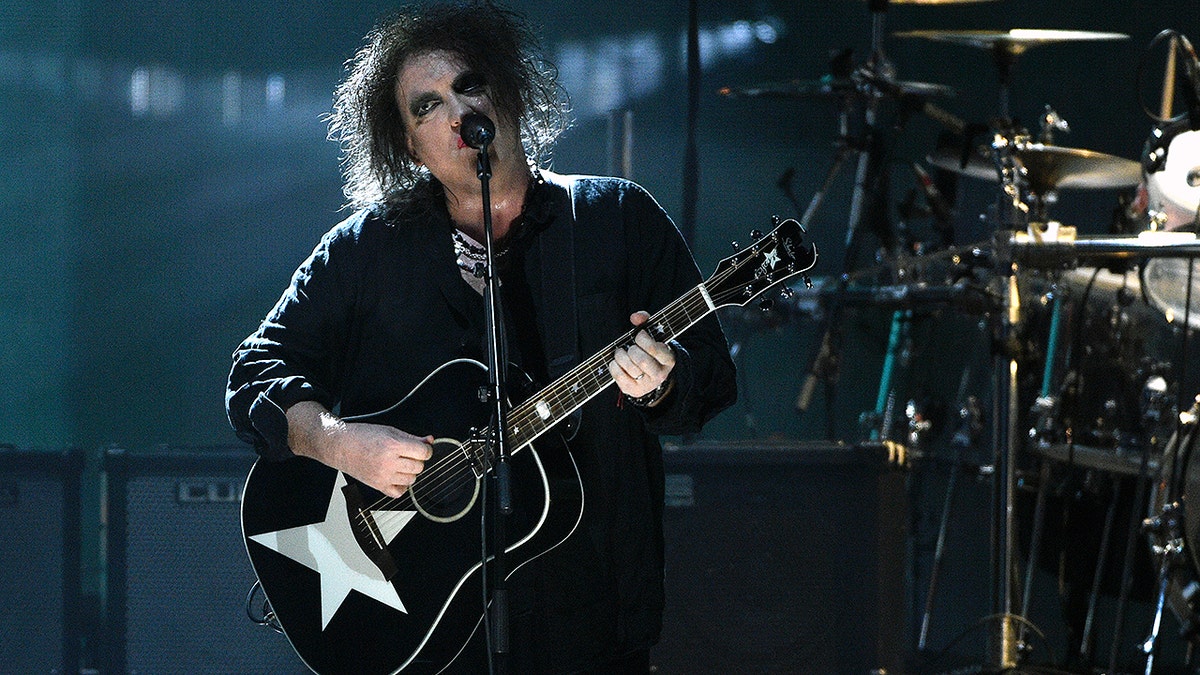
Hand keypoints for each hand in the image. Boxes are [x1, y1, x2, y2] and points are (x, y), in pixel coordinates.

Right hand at [286, 401, 432, 497]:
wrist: (340, 445)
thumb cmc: (362, 436)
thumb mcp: (390, 430)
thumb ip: (412, 437)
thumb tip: (429, 441)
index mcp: (392, 445)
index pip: (423, 453)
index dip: (426, 450)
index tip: (422, 448)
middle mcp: (388, 462)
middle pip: (419, 467)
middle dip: (417, 460)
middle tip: (407, 454)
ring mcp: (383, 476)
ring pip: (411, 480)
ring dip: (409, 472)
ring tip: (398, 463)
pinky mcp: (377, 486)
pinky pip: (399, 492)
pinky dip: (401, 486)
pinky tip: (395, 476)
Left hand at [610, 311, 674, 398]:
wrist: (651, 377)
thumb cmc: (650, 352)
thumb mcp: (654, 336)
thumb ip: (646, 321)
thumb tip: (635, 317)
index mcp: (668, 360)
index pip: (653, 348)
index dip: (642, 339)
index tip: (639, 336)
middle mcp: (659, 375)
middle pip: (641, 360)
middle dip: (631, 349)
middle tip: (630, 347)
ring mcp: (646, 385)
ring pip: (630, 368)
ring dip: (620, 356)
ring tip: (621, 353)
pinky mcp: (632, 390)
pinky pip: (619, 376)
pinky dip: (614, 366)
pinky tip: (616, 362)